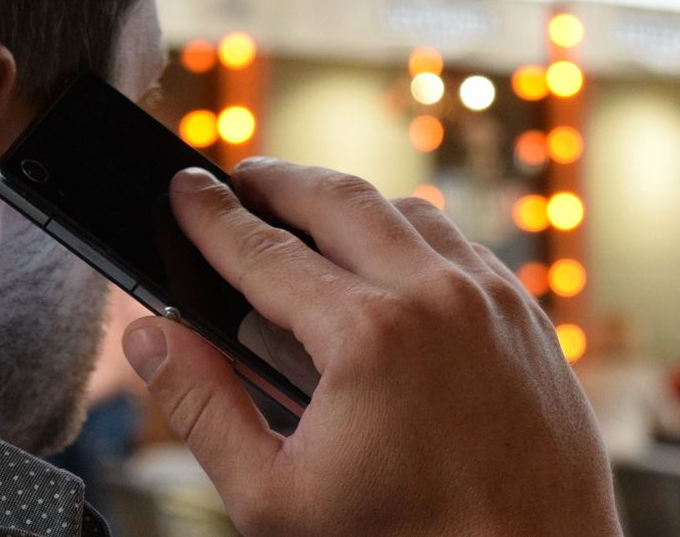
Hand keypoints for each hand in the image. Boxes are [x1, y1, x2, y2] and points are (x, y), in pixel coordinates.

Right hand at [123, 158, 619, 535]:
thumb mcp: (276, 498)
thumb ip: (203, 407)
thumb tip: (153, 337)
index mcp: (367, 337)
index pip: (263, 250)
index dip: (211, 216)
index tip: (185, 189)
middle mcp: (436, 298)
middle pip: (338, 200)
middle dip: (278, 181)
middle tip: (240, 180)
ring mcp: (491, 300)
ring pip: (406, 210)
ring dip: (348, 202)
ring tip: (306, 213)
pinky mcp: (527, 316)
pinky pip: (461, 244)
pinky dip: (412, 233)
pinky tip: (389, 257)